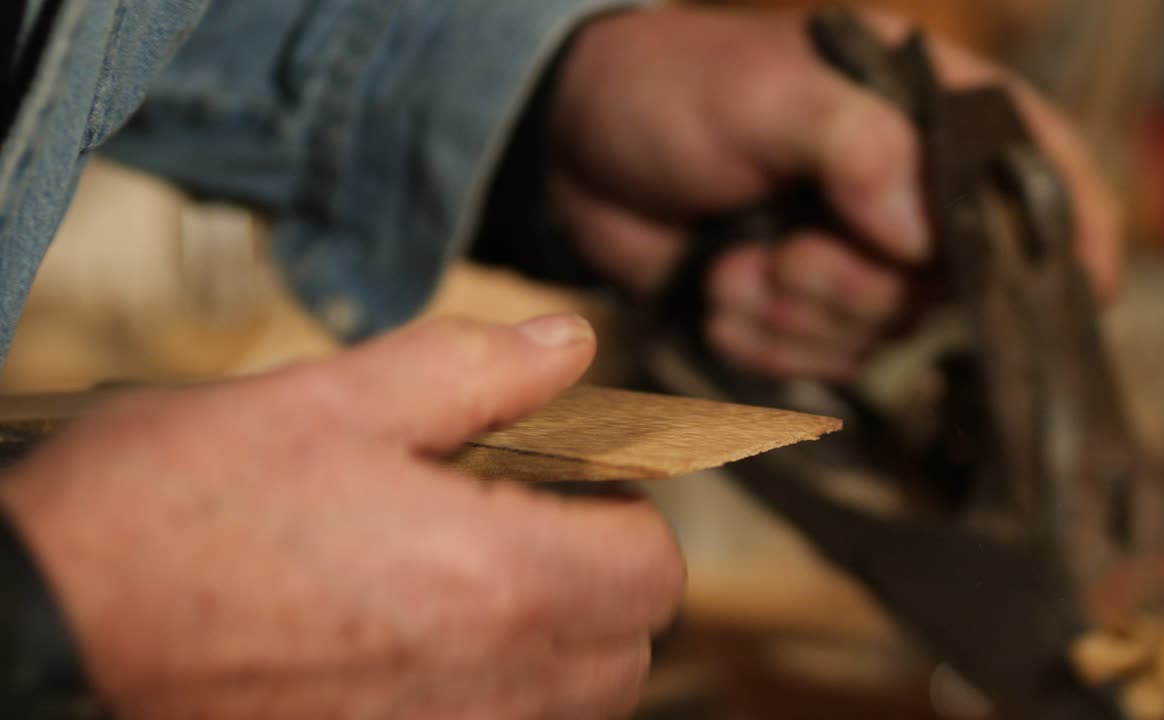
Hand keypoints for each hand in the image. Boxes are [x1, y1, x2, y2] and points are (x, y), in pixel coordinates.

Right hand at [0, 314, 684, 718]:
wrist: (46, 626)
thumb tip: (570, 344)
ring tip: (458, 583)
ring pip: (568, 707)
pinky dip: (488, 696)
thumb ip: (476, 370)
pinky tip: (412, 647)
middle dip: (595, 577)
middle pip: (624, 648)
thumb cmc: (172, 509)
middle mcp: (487, 688)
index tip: (569, 483)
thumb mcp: (332, 400)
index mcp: (497, 580)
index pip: (652, 568)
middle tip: (512, 524)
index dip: (623, 512)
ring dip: (551, 644)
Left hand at [550, 6, 1119, 379]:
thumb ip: (859, 148)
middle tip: (787, 249)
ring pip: (881, 344)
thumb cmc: (676, 89)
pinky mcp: (805, 318)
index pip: (1044, 181)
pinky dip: (758, 341)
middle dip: (859, 291)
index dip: (1067, 245)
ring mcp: (860, 268)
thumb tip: (930, 238)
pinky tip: (718, 290)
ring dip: (796, 316)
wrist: (577, 146)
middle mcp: (912, 203)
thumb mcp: (770, 94)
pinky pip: (813, 366)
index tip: (1060, 301)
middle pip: (956, 296)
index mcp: (934, 120)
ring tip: (737, 260)